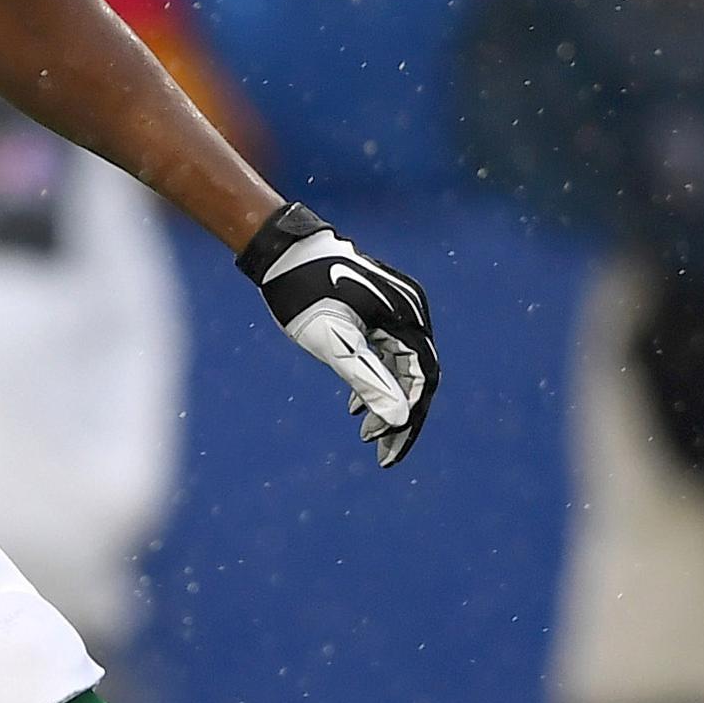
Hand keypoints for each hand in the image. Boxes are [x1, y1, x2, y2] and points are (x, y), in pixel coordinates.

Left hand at [240, 199, 437, 467]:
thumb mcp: (333, 343)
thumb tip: (400, 418)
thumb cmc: (302, 292)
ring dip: (384, 399)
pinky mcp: (380, 306)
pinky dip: (374, 378)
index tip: (388, 453)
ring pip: (401, 365)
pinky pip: (387, 350)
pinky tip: (353, 405)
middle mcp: (411, 310)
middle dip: (398, 416)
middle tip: (380, 452)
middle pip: (416, 376)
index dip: (408, 420)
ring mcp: (398, 306)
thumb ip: (367, 381)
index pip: (422, 381)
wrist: (282, 249)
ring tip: (363, 432)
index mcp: (406, 318)